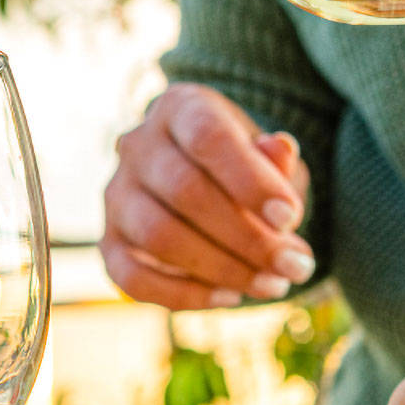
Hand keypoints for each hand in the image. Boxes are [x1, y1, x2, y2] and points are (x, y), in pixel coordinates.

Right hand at [100, 83, 316, 310]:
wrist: (201, 185)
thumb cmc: (241, 169)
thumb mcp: (267, 156)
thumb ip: (276, 160)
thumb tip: (281, 152)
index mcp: (179, 108)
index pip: (206, 137)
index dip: (249, 180)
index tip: (290, 218)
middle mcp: (137, 147)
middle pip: (184, 191)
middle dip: (247, 237)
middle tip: (295, 266)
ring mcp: (116, 196)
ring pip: (158, 236)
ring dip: (222, 268)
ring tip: (272, 284)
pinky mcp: (109, 243)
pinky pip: (132, 277)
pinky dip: (183, 295)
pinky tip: (228, 296)